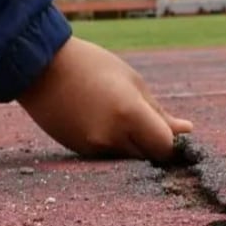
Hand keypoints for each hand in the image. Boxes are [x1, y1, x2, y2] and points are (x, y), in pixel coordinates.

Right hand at [16, 36, 193, 160]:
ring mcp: (92, 148)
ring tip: (118, 116)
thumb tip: (187, 131)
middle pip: (148, 157)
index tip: (174, 132)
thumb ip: (159, 112)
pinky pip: (107, 156)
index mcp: (129, 114)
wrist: (37, 68)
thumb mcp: (132, 82)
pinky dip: (113, 144)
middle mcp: (111, 138)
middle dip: (154, 145)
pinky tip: (101, 120)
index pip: (165, 147)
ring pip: (128, 158)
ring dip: (133, 145)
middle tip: (148, 123)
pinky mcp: (78, 152)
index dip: (173, 143)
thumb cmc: (91, 66)